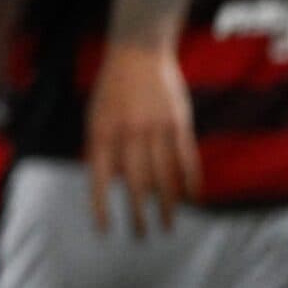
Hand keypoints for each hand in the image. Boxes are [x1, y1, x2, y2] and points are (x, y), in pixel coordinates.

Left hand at [86, 45, 201, 235]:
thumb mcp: (95, 115)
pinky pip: (185, 159)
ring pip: (163, 176)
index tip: (105, 230)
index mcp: (101, 132)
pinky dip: (189, 182)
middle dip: (138, 214)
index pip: (98, 177)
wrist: (137, 52)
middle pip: (135, 183)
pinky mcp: (178, 123)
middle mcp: (128, 133)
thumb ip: (100, 146)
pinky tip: (192, 200)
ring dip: (167, 206)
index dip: (101, 205)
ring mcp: (155, 128)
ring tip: (168, 226)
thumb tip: (111, 181)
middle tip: (142, 235)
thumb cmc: (111, 88)